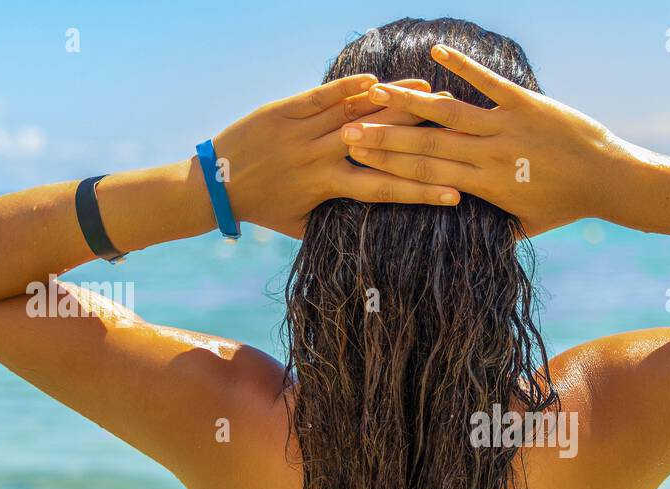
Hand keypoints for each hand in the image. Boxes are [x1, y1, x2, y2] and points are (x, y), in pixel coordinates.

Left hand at [211, 74, 462, 237]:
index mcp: (328, 188)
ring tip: (425, 88)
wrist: (215, 184)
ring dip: (393, 100)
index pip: (384, 189)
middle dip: (418, 131)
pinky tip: (375, 79)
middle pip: (378, 142)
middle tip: (453, 120)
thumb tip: (368, 228)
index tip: (455, 192)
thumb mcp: (301, 224)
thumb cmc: (263, 208)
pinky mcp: (283, 111)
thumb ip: (333, 220)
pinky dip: (347, 86)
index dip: (421, 191)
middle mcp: (318, 158)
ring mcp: (301, 132)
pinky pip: (320, 96)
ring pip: (354, 113)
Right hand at [339, 45, 626, 235]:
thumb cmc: (568, 206)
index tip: (357, 157)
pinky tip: (438, 51)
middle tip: (348, 127)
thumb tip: (466, 235)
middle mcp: (490, 157)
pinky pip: (489, 84)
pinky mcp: (527, 105)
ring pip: (450, 113)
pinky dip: (464, 66)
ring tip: (380, 88)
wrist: (609, 179)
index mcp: (485, 187)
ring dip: (412, 101)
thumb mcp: (527, 225)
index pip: (426, 175)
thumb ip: (495, 226)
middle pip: (427, 145)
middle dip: (385, 136)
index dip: (388, 165)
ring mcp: (507, 128)